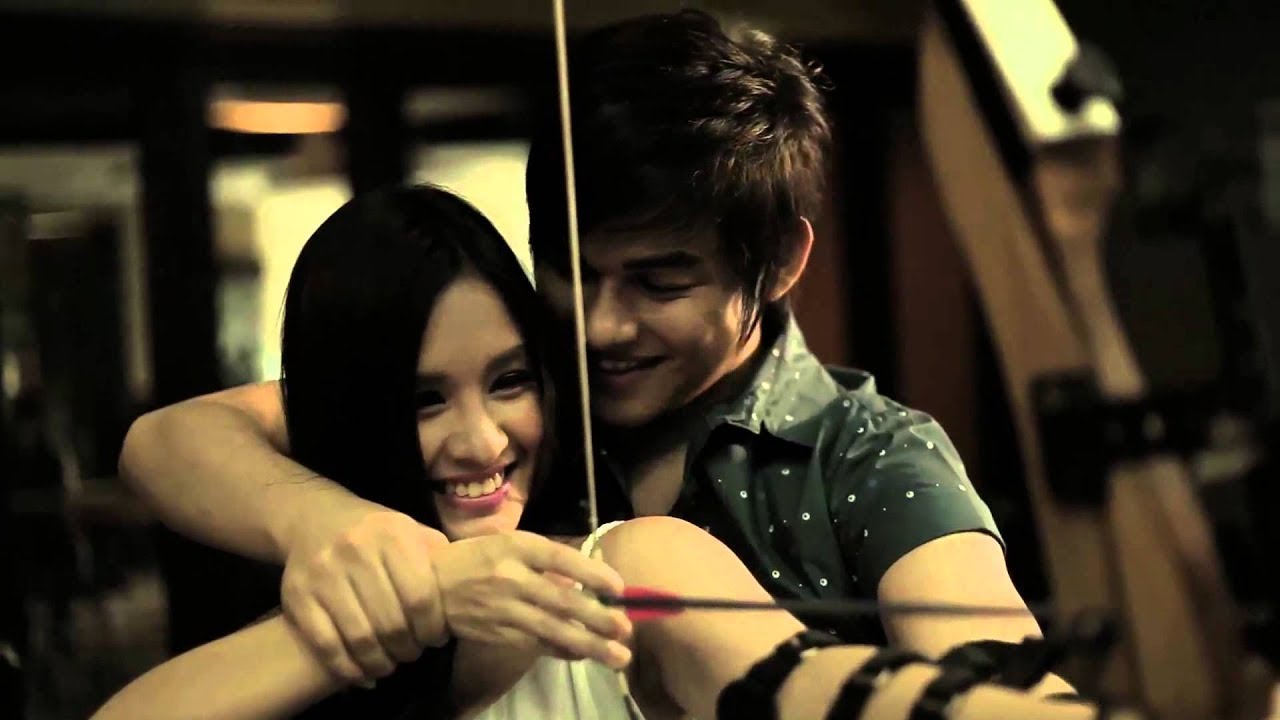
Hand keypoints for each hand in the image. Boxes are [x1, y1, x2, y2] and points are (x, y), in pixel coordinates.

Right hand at [282, 509, 448, 684]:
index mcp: (393, 535)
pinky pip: (326, 645)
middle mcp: (356, 550)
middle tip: (413, 654)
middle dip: (408, 648)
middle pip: (391, 622)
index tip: (436, 639)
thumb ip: (438, 557)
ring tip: (390, 664)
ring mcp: (323, 574)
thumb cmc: (375, 533)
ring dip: (381, 663)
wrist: (314, 518)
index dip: (433, 628)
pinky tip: (363, 674)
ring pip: (360, 638)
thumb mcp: (411, 531)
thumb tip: (470, 589)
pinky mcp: (297, 596)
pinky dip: (348, 669)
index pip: (422, 597)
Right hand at [432, 531, 633, 668]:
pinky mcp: (499, 634)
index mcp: (517, 547)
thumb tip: (593, 574)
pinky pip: (538, 645)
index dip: (592, 573)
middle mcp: (511, 578)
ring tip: (617, 655)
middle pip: (561, 600)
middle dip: (598, 617)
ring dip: (588, 644)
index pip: (560, 558)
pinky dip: (564, 651)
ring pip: (552, 629)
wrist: (431, 587)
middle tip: (626, 628)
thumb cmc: (479, 558)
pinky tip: (585, 655)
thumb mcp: (511, 543)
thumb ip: (547, 557)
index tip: (619, 587)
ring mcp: (504, 609)